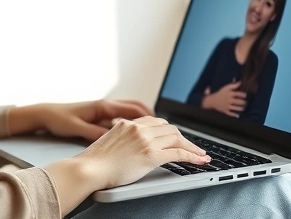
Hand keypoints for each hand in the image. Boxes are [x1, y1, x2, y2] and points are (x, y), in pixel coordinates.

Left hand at [7, 99, 152, 141]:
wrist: (45, 114)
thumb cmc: (59, 119)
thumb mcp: (78, 128)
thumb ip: (95, 132)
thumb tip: (113, 137)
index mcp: (104, 106)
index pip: (135, 109)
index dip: (152, 119)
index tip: (165, 128)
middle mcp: (107, 105)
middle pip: (139, 108)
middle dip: (156, 119)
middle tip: (170, 131)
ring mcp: (105, 109)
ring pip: (133, 111)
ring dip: (147, 120)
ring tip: (160, 133)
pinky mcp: (101, 115)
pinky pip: (124, 116)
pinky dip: (136, 122)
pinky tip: (138, 134)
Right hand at [45, 116, 209, 211]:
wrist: (89, 168)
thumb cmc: (94, 161)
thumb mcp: (108, 142)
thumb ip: (120, 138)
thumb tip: (127, 145)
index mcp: (127, 124)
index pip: (155, 122)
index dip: (168, 131)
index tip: (175, 137)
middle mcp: (138, 128)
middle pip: (169, 128)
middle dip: (183, 138)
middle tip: (192, 148)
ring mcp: (145, 140)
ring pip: (177, 138)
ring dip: (191, 147)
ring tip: (200, 155)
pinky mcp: (151, 154)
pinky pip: (178, 153)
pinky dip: (192, 156)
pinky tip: (199, 161)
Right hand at [201, 81, 245, 115]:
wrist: (212, 101)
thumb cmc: (220, 93)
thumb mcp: (226, 88)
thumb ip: (233, 85)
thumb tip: (240, 82)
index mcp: (229, 94)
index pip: (238, 94)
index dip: (243, 95)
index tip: (245, 95)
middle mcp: (229, 100)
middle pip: (239, 102)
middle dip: (243, 102)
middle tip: (245, 102)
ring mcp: (227, 106)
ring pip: (237, 108)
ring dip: (241, 108)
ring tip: (243, 107)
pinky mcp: (225, 111)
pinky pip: (231, 113)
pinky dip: (235, 115)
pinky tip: (238, 115)